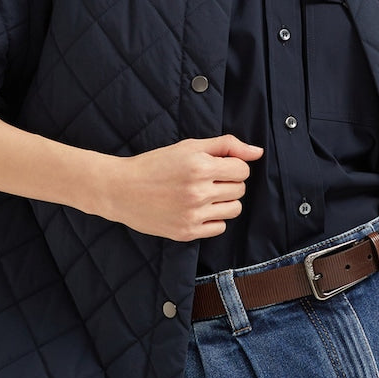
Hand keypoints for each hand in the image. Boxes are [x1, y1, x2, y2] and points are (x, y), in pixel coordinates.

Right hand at [95, 134, 263, 240]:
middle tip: (208, 179)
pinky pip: (219, 227)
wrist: (121, 189)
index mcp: (200, 166)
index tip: (218, 166)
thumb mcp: (189, 146)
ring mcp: (193, 214)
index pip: (243, 170)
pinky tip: (198, 209)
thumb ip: (226, 145)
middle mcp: (198, 192)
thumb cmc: (155, 164)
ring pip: (234, 209)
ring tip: (206, 195)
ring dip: (225, 201)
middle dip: (229, 182)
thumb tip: (258, 152)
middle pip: (240, 189)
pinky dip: (214, 218)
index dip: (233, 166)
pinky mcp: (186, 232)